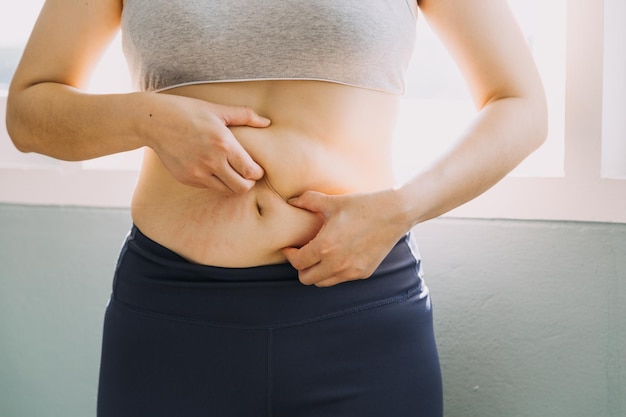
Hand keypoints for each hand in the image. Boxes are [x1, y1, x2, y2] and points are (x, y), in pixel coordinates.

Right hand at [144, 94, 270, 192]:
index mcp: (224, 144)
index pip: (251, 171)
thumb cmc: (188, 111)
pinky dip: (215, 182)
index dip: (258, 173)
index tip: (256, 167)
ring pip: (226, 191)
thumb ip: (245, 116)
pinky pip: (208, 187)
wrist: (154, 121)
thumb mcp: (217, 110)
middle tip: (246, 174)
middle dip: (248, 183)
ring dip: (232, 184)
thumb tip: (267, 122)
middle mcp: (212, 161)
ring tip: (231, 173)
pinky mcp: (187, 178)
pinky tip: (213, 170)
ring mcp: (198, 172)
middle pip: (242, 188)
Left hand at [281, 189, 409, 286]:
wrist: (394, 213)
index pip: (298, 262)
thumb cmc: (361, 206)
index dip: (290, 255)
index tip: (291, 248)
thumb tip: (291, 200)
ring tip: (319, 256)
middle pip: (307, 279)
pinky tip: (337, 256)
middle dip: (301, 267)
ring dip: (317, 272)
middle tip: (303, 253)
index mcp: (325, 247)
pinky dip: (334, 272)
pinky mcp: (363, 273)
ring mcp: (351, 271)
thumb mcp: (333, 201)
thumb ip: (308, 200)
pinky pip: (341, 279)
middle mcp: (337, 264)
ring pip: (323, 283)